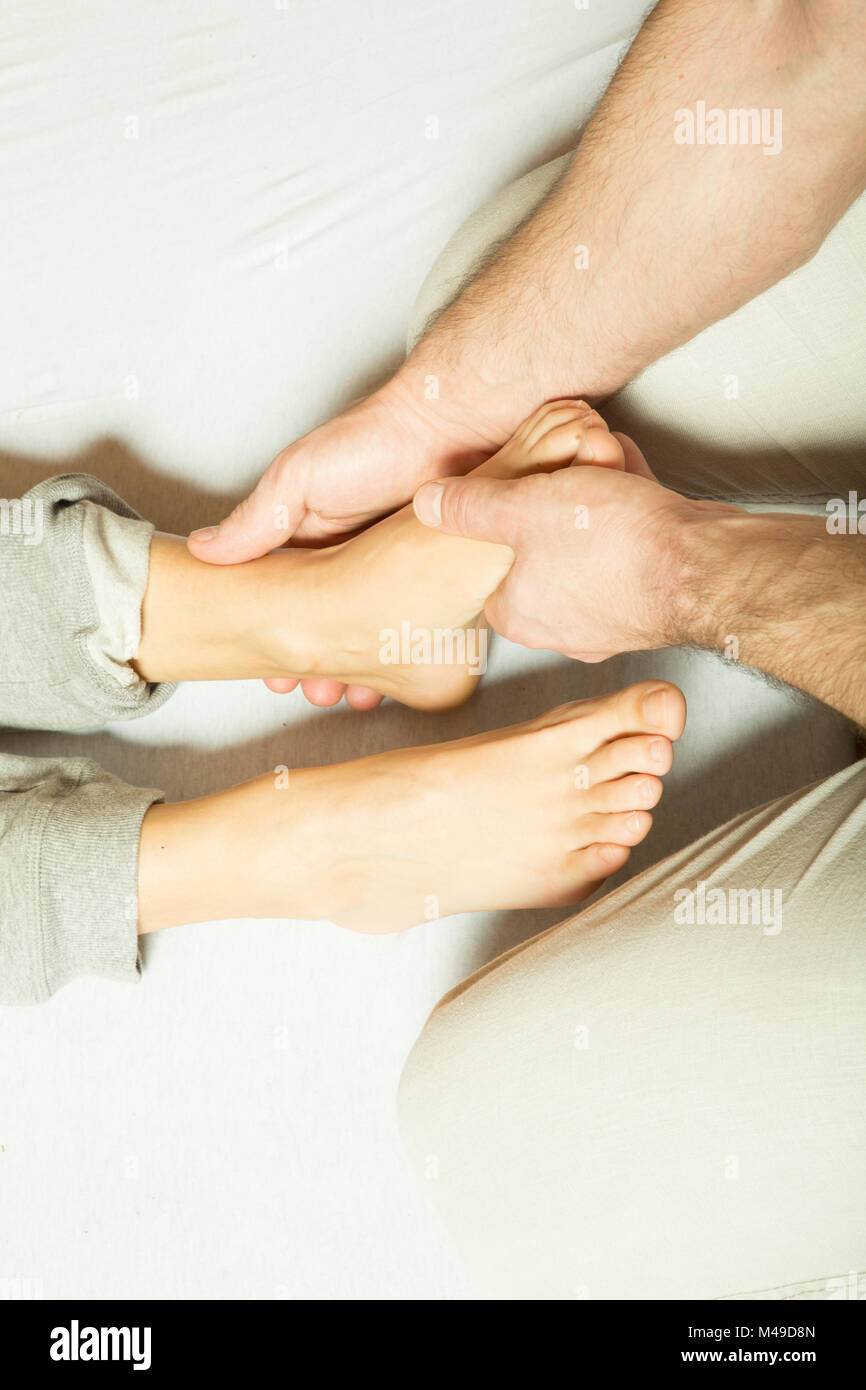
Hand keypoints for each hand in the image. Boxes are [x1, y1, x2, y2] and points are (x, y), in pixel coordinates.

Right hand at [187, 377, 496, 706]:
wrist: (449, 427)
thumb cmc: (374, 441)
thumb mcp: (298, 480)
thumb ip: (256, 521)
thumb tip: (204, 551)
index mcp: (308, 538)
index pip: (282, 602)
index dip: (276, 642)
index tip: (275, 678)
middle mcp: (347, 557)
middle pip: (327, 627)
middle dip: (321, 666)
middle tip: (320, 694)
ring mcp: (392, 569)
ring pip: (372, 633)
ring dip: (364, 666)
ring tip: (359, 695)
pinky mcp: (433, 575)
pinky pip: (419, 623)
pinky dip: (408, 649)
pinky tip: (405, 672)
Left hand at [412, 435, 714, 661]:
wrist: (705, 566)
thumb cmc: (611, 544)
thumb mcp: (522, 507)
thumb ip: (469, 507)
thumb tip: (426, 503)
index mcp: (520, 615)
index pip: (492, 566)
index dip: (504, 518)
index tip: (520, 488)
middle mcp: (564, 628)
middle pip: (543, 551)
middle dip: (555, 504)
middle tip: (567, 473)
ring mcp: (613, 618)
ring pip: (589, 545)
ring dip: (595, 500)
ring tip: (604, 467)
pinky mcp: (655, 600)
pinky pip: (629, 547)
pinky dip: (629, 509)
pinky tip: (633, 477)